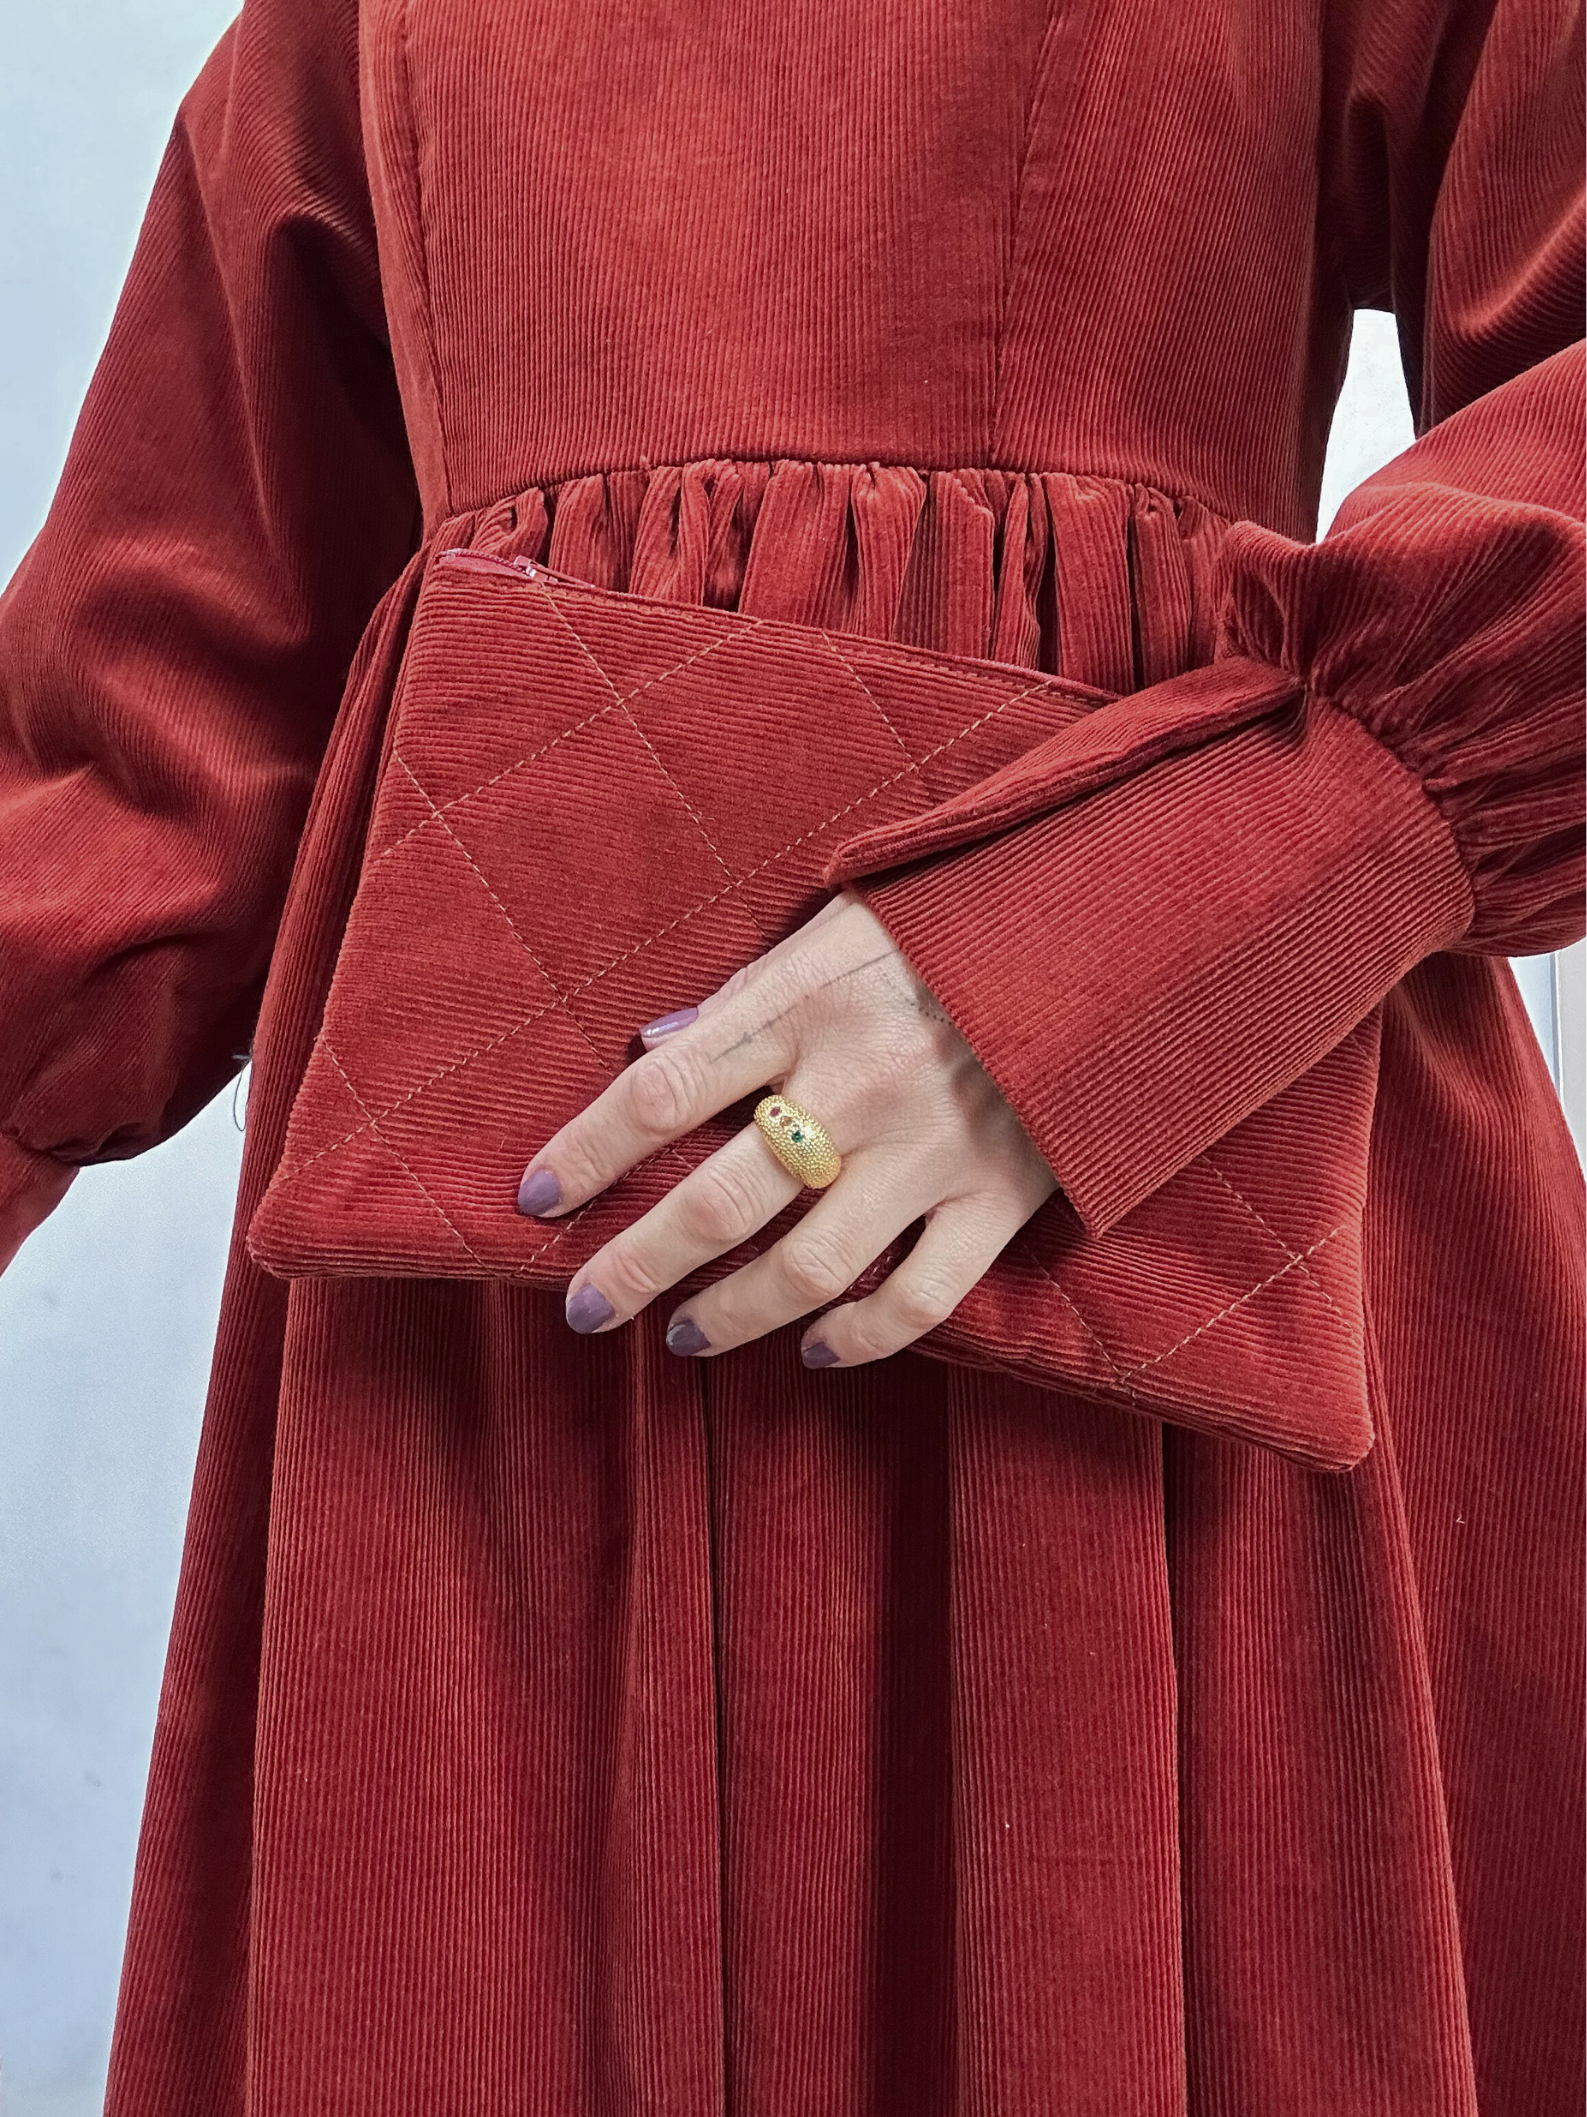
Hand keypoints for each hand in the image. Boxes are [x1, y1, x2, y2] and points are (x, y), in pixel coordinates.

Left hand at [515, 889, 1057, 1367]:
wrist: (1114, 931)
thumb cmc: (957, 924)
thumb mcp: (838, 927)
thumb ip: (744, 997)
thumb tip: (649, 1050)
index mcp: (805, 1006)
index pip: (660, 1094)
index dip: (584, 1154)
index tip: (534, 1199)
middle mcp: (859, 1086)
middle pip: (715, 1202)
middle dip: (632, 1268)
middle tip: (583, 1310)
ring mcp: (932, 1152)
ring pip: (804, 1268)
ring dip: (728, 1316)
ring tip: (682, 1336)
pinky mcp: (999, 1198)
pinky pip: (917, 1299)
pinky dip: (858, 1338)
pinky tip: (816, 1349)